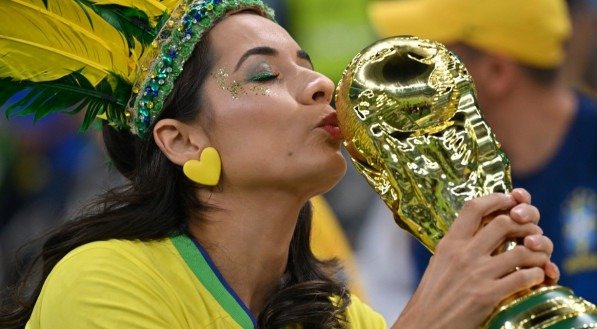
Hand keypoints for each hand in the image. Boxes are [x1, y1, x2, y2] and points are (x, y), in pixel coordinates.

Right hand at [392, 189, 555, 328]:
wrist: (425, 323)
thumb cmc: (432, 295)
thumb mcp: (439, 261)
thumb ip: (458, 245)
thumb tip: (480, 230)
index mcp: (450, 243)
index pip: (474, 207)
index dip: (497, 199)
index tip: (510, 200)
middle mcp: (464, 254)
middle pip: (504, 223)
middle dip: (525, 225)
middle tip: (531, 232)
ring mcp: (477, 274)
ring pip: (521, 251)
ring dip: (538, 252)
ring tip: (539, 257)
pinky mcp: (488, 295)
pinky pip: (523, 277)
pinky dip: (536, 275)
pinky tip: (535, 277)